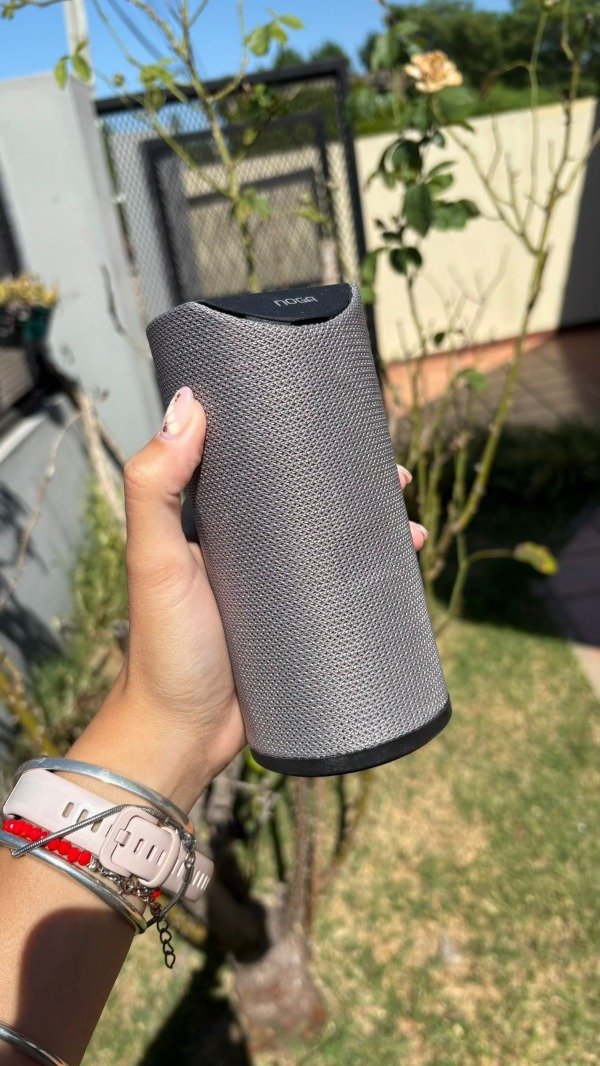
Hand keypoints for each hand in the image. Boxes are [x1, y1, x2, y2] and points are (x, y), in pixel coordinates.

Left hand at [69, 388, 427, 812]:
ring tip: (408, 519)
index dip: (293, 437)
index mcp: (211, 523)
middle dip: (351, 482)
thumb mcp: (155, 559)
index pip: (255, 463)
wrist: (183, 734)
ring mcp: (277, 588)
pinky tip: (406, 566)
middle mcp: (246, 549)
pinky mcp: (300, 625)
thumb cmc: (164, 647)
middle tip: (392, 470)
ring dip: (372, 526)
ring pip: (332, 543)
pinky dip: (375, 575)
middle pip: (306, 500)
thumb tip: (188, 403)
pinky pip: (343, 591)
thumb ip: (156, 486)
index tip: (332, 416)